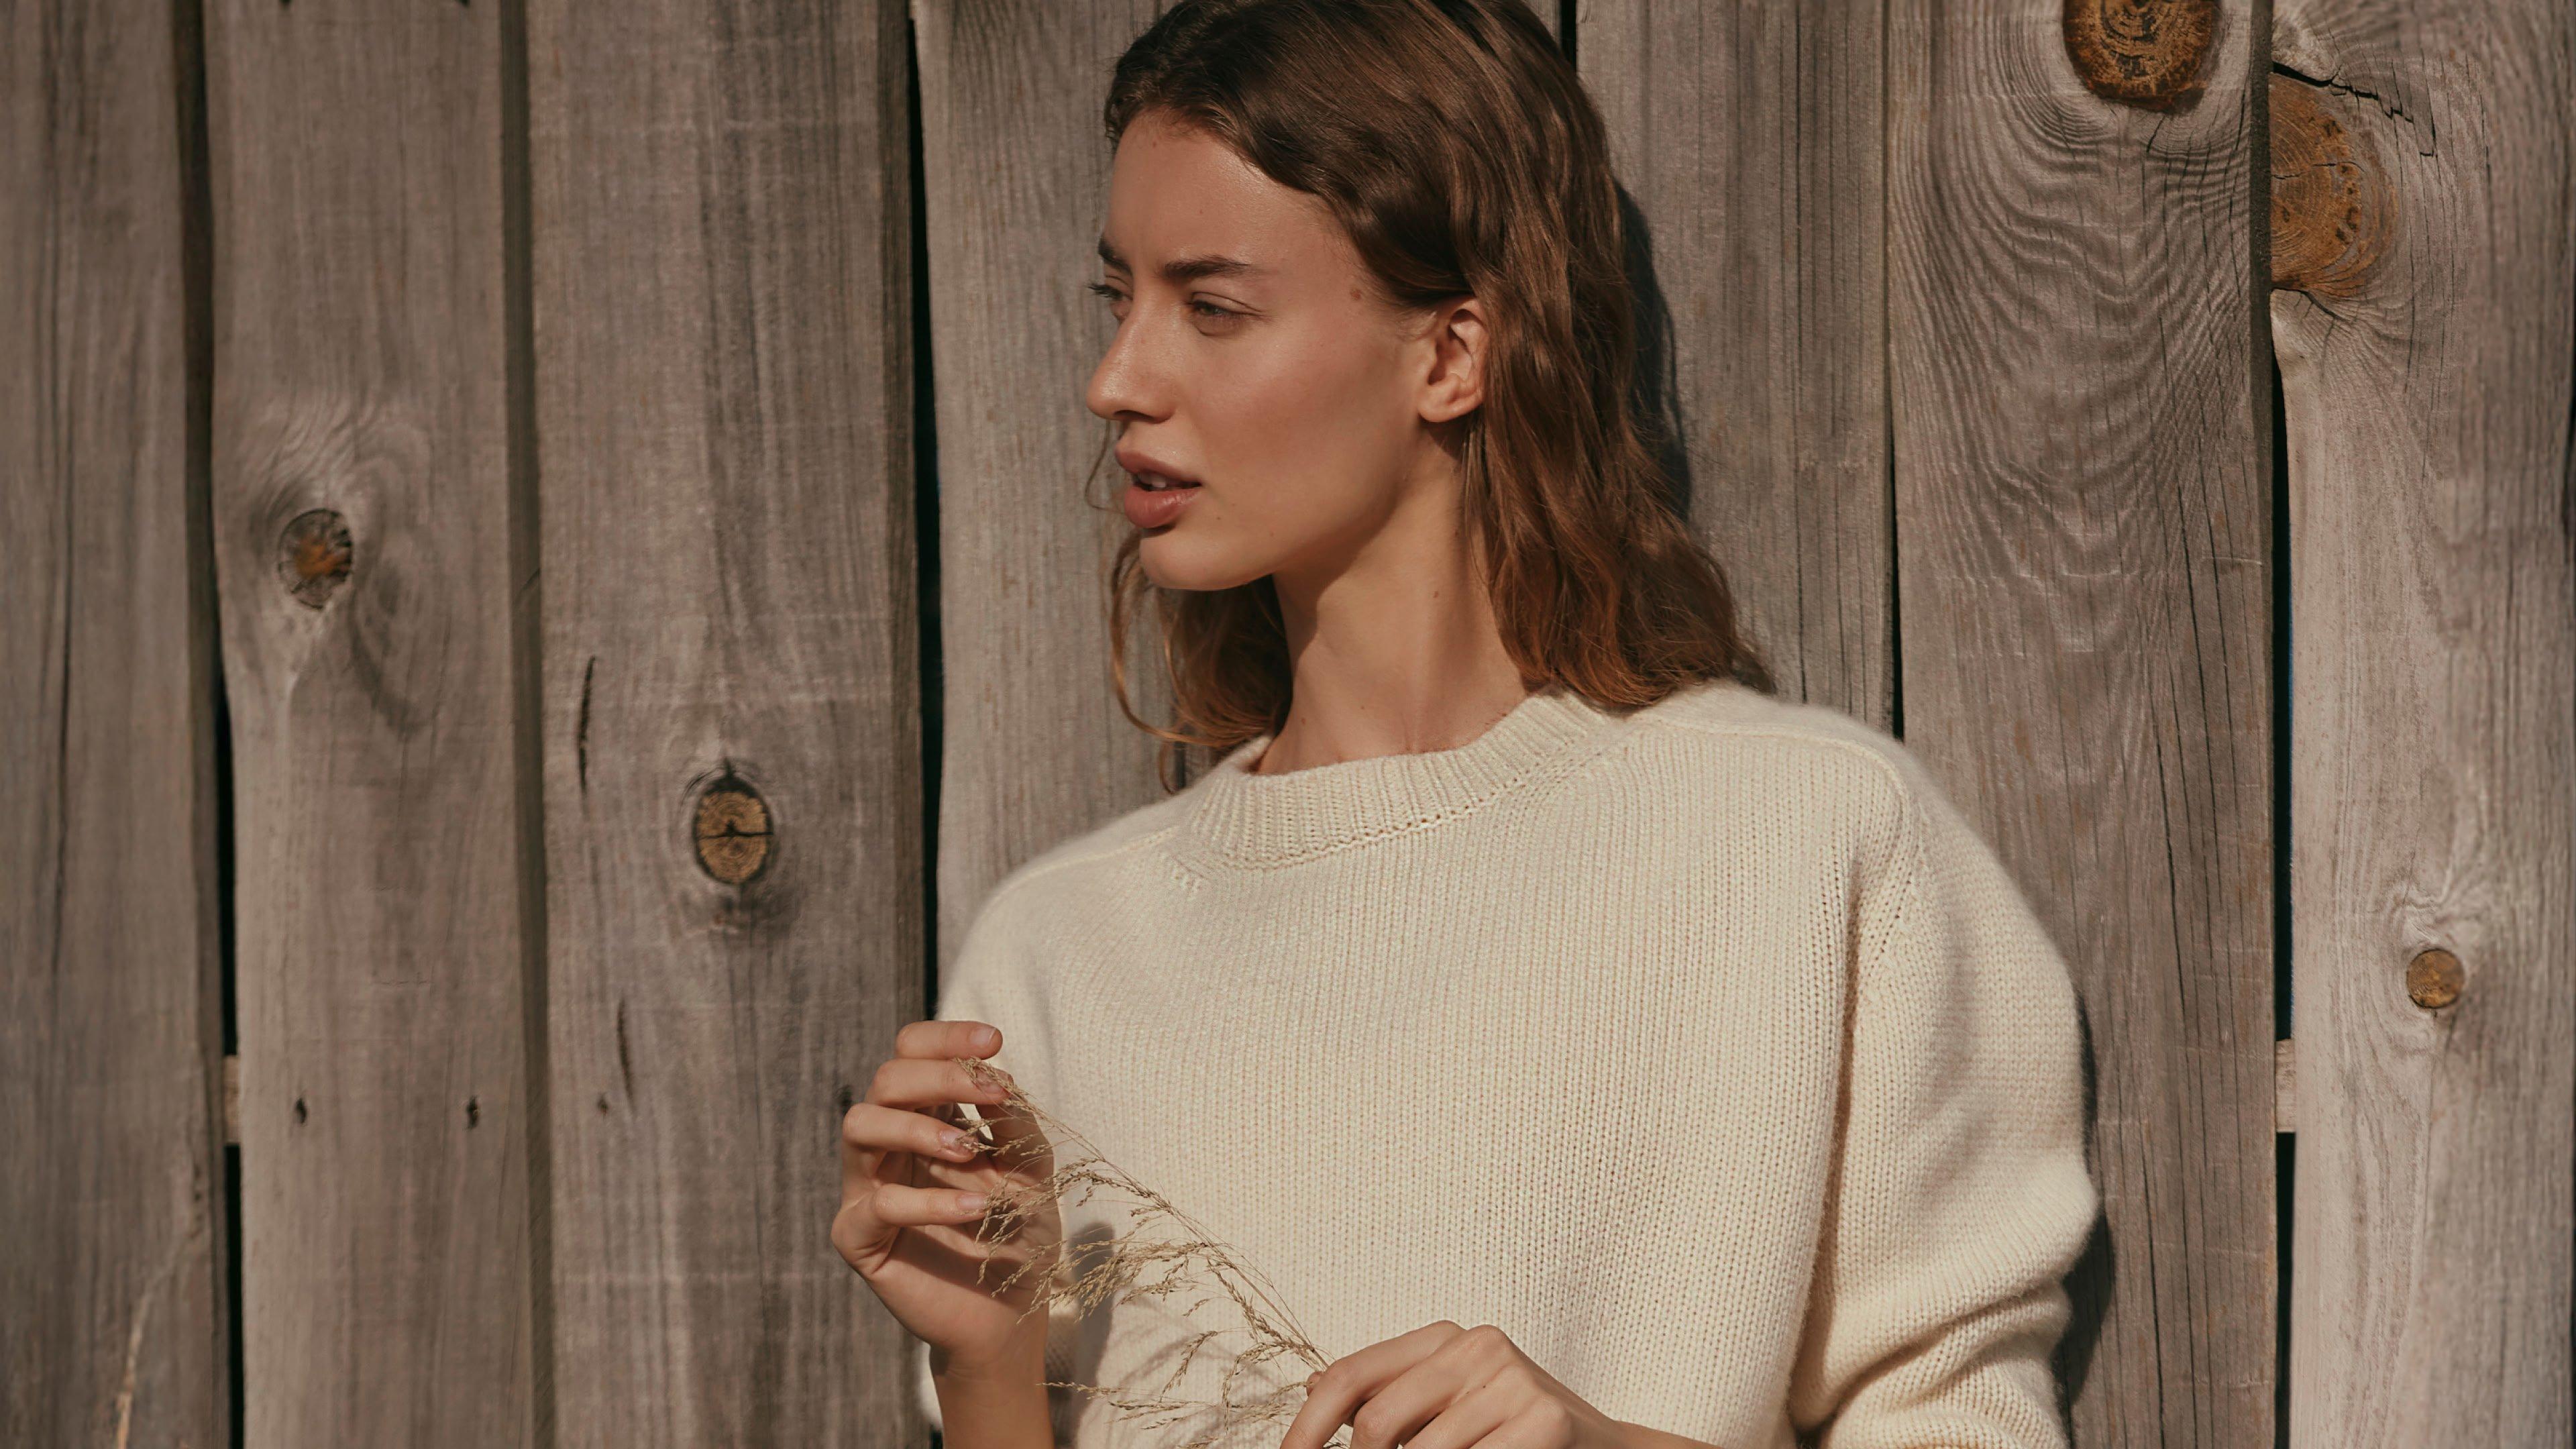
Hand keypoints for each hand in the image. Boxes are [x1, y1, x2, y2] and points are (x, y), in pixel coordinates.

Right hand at [829, 1019, 1062, 1374]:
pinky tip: (975, 1209)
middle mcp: (889, 1144)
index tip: (995, 1041)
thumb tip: (996, 1076)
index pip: (911, 1052)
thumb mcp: (1031, 1168)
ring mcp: (868, 1187)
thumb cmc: (1017, 1231)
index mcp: (926, 1116)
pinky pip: (877, 1204)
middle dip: (939, 1076)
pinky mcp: (859, 1237)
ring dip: (917, 1128)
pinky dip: (929, 1202)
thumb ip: (1015, 1122)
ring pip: (859, 1125)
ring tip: (969, 1150)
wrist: (1010, 1312)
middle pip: (886, 1079)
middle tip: (990, 1094)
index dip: (945, 1037)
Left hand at [1280, 1321, 1633, 1448]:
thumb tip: (1312, 1393)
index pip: (1349, 1377)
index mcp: (1441, 1338)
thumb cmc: (1512, 1431)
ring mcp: (1511, 1381)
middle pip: (1376, 1424)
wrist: (1603, 1447)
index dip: (1307, 1428)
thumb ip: (1389, 1396)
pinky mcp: (1543, 1419)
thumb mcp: (1446, 1402)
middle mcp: (1474, 1347)